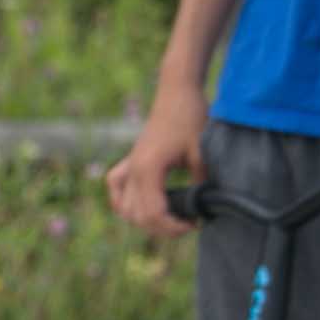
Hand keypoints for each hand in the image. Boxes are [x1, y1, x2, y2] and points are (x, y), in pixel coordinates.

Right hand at [105, 85, 206, 238]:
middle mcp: (132, 172)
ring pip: (124, 208)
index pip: (152, 213)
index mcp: (148, 170)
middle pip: (137, 216)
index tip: (194, 225)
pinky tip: (138, 204)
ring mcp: (128, 167)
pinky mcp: (129, 161)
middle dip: (161, 227)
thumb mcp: (202, 153)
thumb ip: (200, 183)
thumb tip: (203, 207)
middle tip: (187, 224)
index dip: (172, 227)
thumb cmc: (190, 118)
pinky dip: (123, 202)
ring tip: (168, 217)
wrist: (177, 92)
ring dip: (144, 219)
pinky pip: (116, 189)